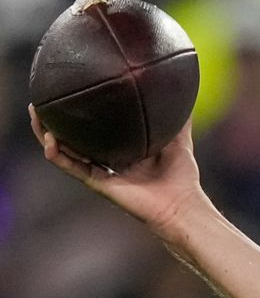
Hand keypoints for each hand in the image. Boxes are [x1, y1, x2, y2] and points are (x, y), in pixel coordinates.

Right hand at [29, 104, 209, 238]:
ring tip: (36, 114)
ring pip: (64, 151)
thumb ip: (180, 119)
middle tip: (43, 101)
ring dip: (46, 134)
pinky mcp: (98, 183)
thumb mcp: (180, 140)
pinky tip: (49, 140)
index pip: (96, 130)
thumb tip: (185, 91)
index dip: (82, 116)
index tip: (72, 94)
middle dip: (55, 121)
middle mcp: (107, 160)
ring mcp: (100, 172)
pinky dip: (58, 155)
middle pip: (73, 139)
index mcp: (122, 150)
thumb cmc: (183, 177)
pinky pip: (72, 167)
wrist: (182, 205)